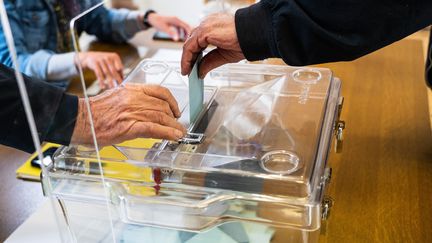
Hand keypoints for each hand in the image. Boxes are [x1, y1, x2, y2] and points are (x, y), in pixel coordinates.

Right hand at [71, 84, 186, 146]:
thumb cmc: (95, 111)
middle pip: (163, 106)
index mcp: (131, 90)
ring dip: (174, 126)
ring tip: (179, 132)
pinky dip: (168, 133)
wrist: (81, 119)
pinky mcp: (130, 127)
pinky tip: (174, 136)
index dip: (171, 101)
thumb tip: (147, 107)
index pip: (159, 91)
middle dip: (174, 117)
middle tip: (177, 124)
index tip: (174, 108)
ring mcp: (133, 112)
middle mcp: (134, 99)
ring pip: (162, 117)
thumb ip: (133, 99)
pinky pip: (155, 129)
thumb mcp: (117, 97)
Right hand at [75, 51, 123, 89]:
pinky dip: (101, 81)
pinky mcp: (95, 63)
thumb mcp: (111, 63)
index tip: (122, 82)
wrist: (90, 57)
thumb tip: (122, 79)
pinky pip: (99, 74)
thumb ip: (117, 70)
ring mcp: (101, 60)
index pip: (120, 67)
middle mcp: (108, 57)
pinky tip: (103, 87)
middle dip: (117, 79)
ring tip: (112, 88)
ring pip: (106, 73)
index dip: (121, 75)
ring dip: (109, 82)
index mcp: (115, 56)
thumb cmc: (104, 62)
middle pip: (113, 70)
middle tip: (119, 87)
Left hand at [147, 13, 191, 40]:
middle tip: (189, 42)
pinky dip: (182, 33)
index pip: (186, 26)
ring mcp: (176, 21)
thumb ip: (171, 33)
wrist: (152, 18)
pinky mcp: (174, 23)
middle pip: (187, 27)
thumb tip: (176, 39)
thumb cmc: (157, 22)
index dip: (190, 33)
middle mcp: (177, 20)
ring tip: (186, 40)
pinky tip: (180, 37)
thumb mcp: (164, 28)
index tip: (190, 40)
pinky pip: (180, 28)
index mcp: (176, 20)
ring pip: (184, 27)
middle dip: (189, 34)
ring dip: (186, 33)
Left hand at [181, 13, 244, 77]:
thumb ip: (209, 62)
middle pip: (192, 42)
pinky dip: (187, 59)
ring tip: (186, 71)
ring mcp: (205, 26)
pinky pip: (190, 47)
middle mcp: (208, 24)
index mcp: (213, 26)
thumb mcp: (223, 55)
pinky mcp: (204, 31)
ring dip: (186, 59)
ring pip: (189, 44)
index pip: (198, 40)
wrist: (254, 36)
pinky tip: (188, 68)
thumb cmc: (245, 42)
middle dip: (189, 57)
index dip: (193, 54)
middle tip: (188, 70)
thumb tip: (200, 71)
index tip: (192, 66)